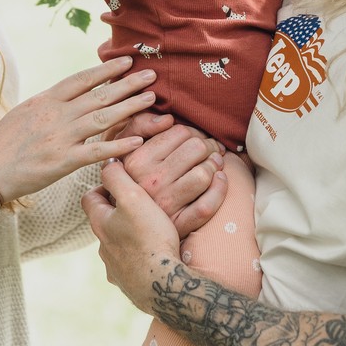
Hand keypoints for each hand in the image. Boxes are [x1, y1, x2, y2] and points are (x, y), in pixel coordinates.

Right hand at [0, 57, 155, 202]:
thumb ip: (50, 104)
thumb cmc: (3, 143)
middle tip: (151, 75)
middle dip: (128, 84)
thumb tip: (69, 94)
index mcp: (45, 100)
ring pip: (103, 118)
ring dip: (130, 107)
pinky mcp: (63, 162)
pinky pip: (96, 152)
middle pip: (99, 95)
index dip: (106, 69)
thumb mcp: (25, 112)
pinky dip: (118, 146)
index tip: (126, 60)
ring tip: (151, 99)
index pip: (81, 78)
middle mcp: (56, 115)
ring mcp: (60, 137)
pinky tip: (137, 141)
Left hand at [83, 158, 182, 314]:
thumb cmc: (149, 239)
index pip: (90, 197)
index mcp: (100, 224)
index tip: (121, 183)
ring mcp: (114, 267)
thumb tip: (108, 162)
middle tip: (139, 204)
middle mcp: (102, 247)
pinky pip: (129, 266)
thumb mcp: (133, 198)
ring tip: (149, 230)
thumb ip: (117, 177)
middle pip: (103, 222)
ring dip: (127, 236)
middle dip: (117, 212)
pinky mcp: (127, 283)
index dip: (103, 187)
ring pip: (116, 245)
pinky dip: (137, 258)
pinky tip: (152, 256)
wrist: (161, 285)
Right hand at [120, 122, 225, 237]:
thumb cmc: (131, 180)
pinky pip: (207, 205)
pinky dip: (220, 189)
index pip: (180, 132)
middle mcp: (150, 181)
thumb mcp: (125, 149)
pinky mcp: (179, 224)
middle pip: (196, 149)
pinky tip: (219, 180)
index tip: (198, 139)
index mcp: (137, 160)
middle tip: (210, 150)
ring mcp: (165, 204)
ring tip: (213, 165)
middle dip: (209, 146)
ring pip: (203, 175)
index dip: (195, 132)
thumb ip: (140, 125)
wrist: (129, 226)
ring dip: (214, 165)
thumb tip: (167, 119)